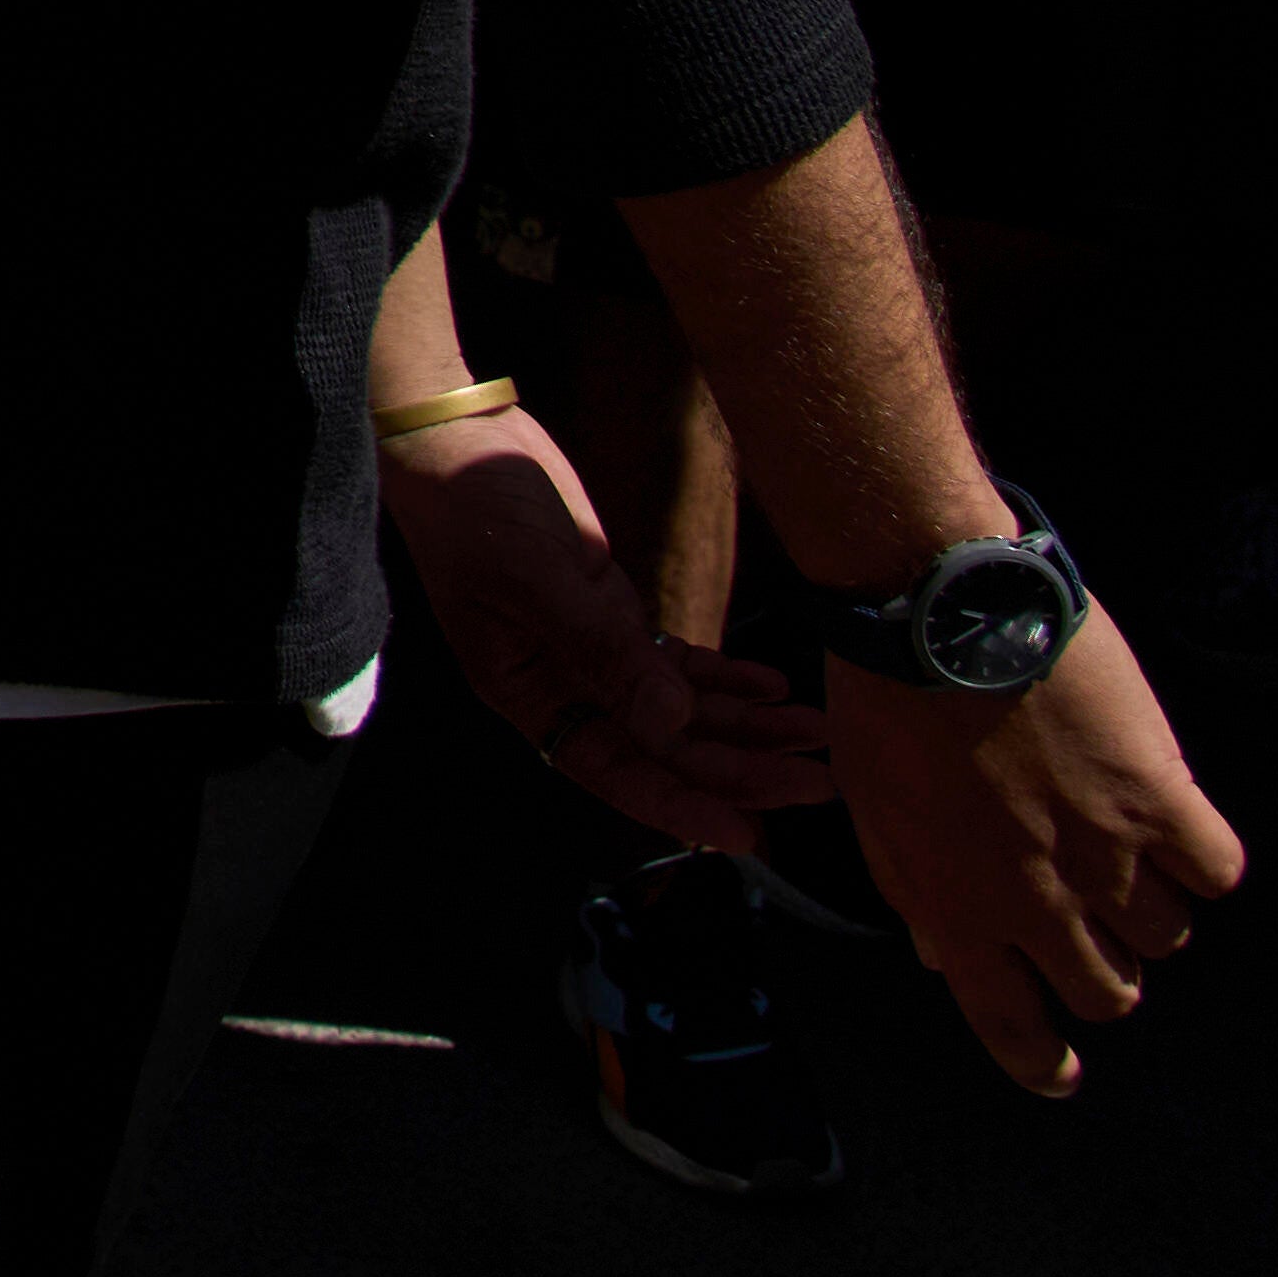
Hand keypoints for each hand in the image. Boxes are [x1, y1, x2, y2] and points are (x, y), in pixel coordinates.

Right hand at [380, 408, 836, 854]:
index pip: (617, 770)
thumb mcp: (536, 581)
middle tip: (818, 781)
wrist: (459, 443)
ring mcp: (593, 651)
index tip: (749, 834)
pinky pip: (679, 663)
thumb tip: (673, 723)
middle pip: (665, 747)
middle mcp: (566, 686)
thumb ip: (605, 652)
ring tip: (815, 732)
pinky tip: (774, 686)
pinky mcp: (612, 613)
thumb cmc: (474, 513)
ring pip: (681, 709)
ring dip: (748, 725)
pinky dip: (728, 677)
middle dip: (741, 767)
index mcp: (531, 693)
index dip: (683, 807)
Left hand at [828, 613, 1244, 1096]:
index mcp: (956, 908)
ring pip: (1166, 938)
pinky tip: (1174, 823)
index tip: (1062, 1074)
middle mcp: (1035, 900)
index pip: (1009, 1025)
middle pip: (1105, 991)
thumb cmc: (887, 700)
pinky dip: (1202, 857)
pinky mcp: (1158, 798)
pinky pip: (1216, 870)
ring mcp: (1103, 853)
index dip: (1042, 1062)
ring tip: (1125, 851)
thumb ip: (915, 893)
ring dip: (1151, 908)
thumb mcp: (874, 810)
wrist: (932, 606)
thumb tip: (942, 958)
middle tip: (1095, 926)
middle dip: (1104, 972)